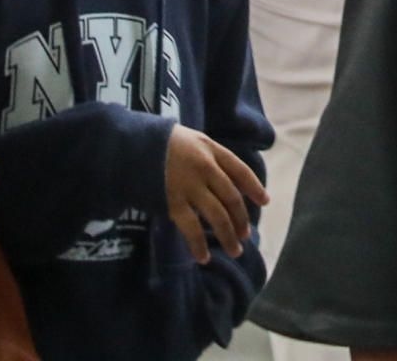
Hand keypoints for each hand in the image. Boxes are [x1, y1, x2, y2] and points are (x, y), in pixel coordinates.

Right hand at [165, 124, 267, 265]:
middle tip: (246, 235)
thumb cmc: (162, 143)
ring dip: (228, 236)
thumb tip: (226, 181)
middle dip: (241, 219)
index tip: (265, 201)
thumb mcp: (191, 140)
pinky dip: (199, 245)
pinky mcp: (173, 202)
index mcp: (211, 149)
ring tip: (235, 251)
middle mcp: (205, 168)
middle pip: (232, 198)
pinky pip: (191, 228)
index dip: (255, 187)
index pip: (241, 170)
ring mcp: (190, 186)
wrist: (131, 145)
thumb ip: (209, 157)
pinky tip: (204, 257)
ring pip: (217, 216)